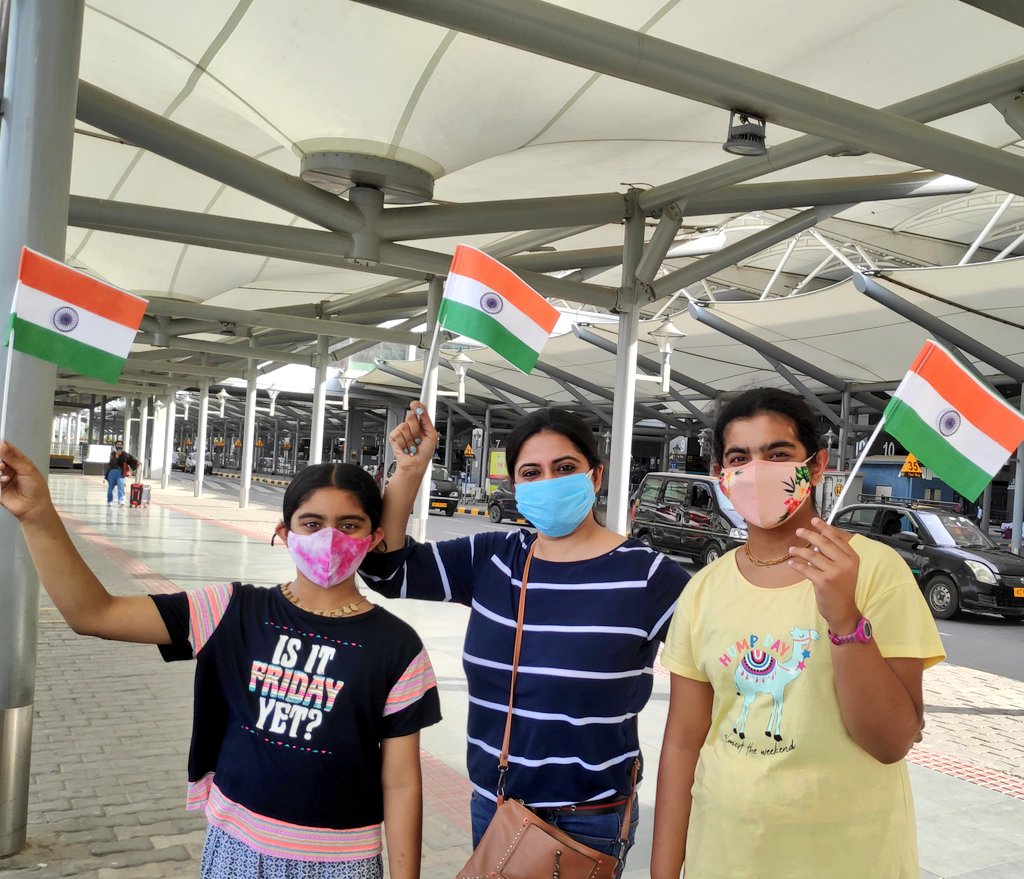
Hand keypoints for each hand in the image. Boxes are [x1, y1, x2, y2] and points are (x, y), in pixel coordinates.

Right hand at [0, 440, 55, 522]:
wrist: (34, 507)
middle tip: (2, 462)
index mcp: (18, 461)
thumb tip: (2, 445)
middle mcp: (9, 468)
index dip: (1, 445)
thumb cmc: (37, 489)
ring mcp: (2, 477)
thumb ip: (13, 458)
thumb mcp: (28, 470)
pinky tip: (4, 480)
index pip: (6, 448)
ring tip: (2, 469)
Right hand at [387, 401, 438, 478]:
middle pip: (410, 417)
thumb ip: (427, 420)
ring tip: (413, 445)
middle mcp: (411, 426)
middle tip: (418, 439)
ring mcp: (402, 430)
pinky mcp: (394, 436)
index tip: (415, 404)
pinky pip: (398, 434)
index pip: (418, 410)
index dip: (417, 406)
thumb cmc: (424, 452)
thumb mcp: (432, 435)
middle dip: (416, 430)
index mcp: (421, 424)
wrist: (415, 464)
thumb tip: (422, 409)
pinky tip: (406, 447)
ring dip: (411, 439)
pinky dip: (404, 443)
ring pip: (405, 426)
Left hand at [788, 517, 860, 631]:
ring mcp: (834, 572)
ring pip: (812, 555)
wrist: (843, 610)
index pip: (837, 538)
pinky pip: (805, 568)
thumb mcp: (845, 569)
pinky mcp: (823, 581)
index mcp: (852, 558)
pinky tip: (791, 562)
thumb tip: (819, 538)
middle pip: (823, 543)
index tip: (814, 520)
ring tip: (792, 550)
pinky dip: (796, 564)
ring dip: (799, 550)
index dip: (824, 527)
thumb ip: (835, 554)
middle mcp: (845, 563)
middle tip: (799, 531)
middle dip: (809, 535)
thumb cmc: (842, 588)